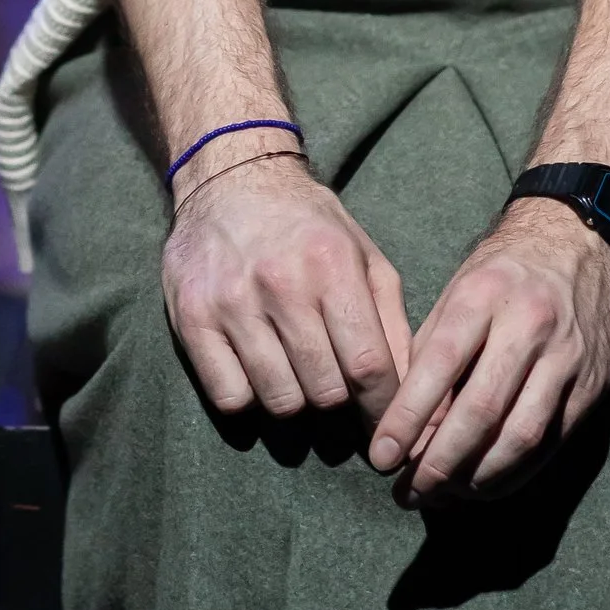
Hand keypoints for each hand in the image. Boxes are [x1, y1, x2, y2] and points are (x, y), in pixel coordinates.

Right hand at [161, 154, 412, 421]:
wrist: (230, 181)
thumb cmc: (309, 227)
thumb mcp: (365, 259)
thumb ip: (394, 326)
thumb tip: (417, 396)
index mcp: (332, 264)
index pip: (369, 365)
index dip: (384, 409)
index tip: (387, 427)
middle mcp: (281, 283)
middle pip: (326, 392)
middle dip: (339, 402)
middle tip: (334, 386)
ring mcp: (231, 302)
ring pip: (280, 401)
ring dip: (296, 401)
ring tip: (296, 375)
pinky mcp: (192, 318)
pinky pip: (230, 397)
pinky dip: (249, 399)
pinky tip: (257, 373)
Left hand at [368, 197, 609, 502]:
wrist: (580, 243)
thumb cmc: (503, 272)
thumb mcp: (458, 290)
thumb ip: (430, 351)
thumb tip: (405, 424)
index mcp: (484, 295)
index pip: (439, 366)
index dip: (407, 418)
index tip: (381, 457)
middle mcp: (529, 325)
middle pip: (482, 410)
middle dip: (440, 461)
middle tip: (410, 491)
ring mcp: (567, 357)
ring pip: (521, 435)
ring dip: (478, 477)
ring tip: (445, 496)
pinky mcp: (592, 385)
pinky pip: (552, 442)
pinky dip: (516, 471)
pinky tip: (486, 484)